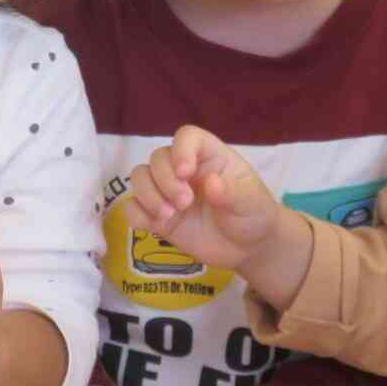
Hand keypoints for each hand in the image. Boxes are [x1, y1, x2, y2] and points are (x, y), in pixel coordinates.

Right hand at [124, 128, 302, 293]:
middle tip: (184, 204)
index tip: (185, 173)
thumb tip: (210, 183)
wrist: (247, 249)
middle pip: (158, 158)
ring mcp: (168, 192)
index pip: (187, 137)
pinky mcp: (158, 216)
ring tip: (169, 217)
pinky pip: (133, 208)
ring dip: (148, 195)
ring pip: (140, 178)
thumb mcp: (252, 202)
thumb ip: (232, 193)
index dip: (181, 150)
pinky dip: (138, 215)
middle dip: (165, 181)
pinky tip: (157, 226)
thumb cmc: (253, 215)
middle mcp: (184, 169)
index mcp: (209, 156)